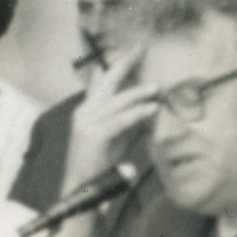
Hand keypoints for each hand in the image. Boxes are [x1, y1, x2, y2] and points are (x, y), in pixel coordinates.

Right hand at [64, 43, 158, 189]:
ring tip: (157, 88)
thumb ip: (128, 119)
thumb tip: (149, 106)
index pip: (103, 81)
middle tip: (142, 49)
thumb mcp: (116, 137)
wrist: (80, 188)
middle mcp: (84, 112)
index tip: (135, 50)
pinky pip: (120, 120)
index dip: (120, 65)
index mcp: (86, 110)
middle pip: (107, 81)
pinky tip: (152, 109)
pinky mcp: (94, 135)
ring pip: (117, 101)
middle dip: (125, 63)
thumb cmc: (100, 165)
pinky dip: (138, 113)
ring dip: (139, 93)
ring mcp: (87, 123)